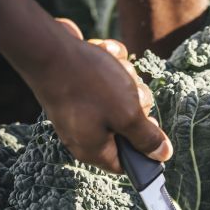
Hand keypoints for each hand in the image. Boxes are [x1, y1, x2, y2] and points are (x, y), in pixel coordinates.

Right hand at [24, 18, 171, 172]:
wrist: (47, 46)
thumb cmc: (88, 84)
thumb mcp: (127, 114)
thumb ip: (146, 138)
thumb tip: (163, 155)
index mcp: (94, 149)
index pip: (127, 162)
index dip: (145, 147)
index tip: (151, 125)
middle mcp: (85, 134)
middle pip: (127, 128)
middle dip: (136, 104)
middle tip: (130, 90)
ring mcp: (79, 110)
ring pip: (120, 99)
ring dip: (125, 79)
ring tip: (113, 67)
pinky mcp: (77, 88)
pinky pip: (105, 79)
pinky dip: (109, 64)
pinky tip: (102, 53)